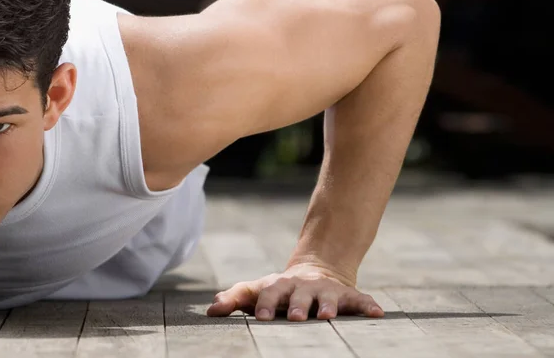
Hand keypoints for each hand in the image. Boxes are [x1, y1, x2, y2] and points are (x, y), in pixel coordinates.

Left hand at [206, 264, 383, 320]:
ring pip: (329, 297)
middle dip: (298, 305)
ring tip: (328, 316)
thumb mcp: (259, 290)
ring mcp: (327, 290)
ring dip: (330, 306)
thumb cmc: (281, 288)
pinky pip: (360, 300)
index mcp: (281, 286)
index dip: (265, 303)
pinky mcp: (348, 295)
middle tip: (295, 317)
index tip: (260, 316)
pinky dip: (369, 306)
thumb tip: (210, 310)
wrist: (317, 269)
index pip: (270, 293)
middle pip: (300, 295)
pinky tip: (377, 313)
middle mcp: (304, 287)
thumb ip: (236, 298)